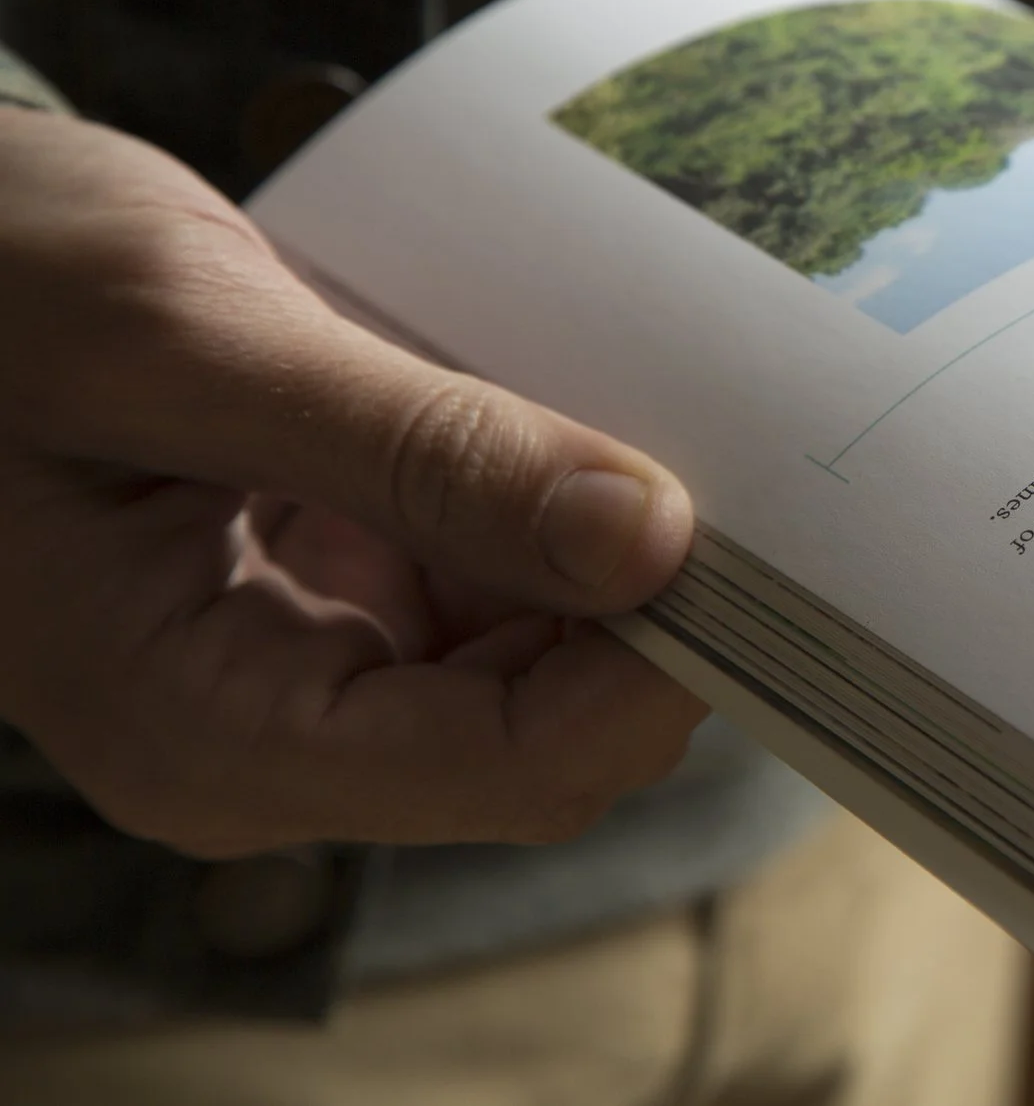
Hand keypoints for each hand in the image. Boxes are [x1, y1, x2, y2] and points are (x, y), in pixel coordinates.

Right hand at [0, 108, 706, 858]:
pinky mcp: (338, 597)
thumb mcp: (191, 347)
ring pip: (546, 662)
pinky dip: (554, 512)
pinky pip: (502, 590)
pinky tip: (565, 414)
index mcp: (205, 727)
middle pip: (551, 732)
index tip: (761, 541)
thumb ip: (420, 451)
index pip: (513, 767)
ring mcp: (308, 670)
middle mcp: (265, 736)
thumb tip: (648, 537)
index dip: (658, 671)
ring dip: (611, 554)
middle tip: (743, 457)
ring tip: (641, 406)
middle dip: (653, 612)